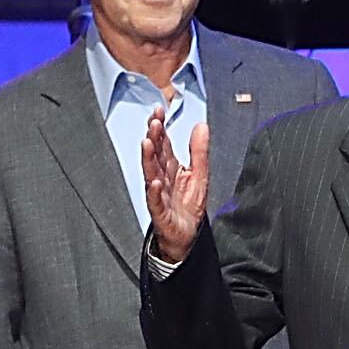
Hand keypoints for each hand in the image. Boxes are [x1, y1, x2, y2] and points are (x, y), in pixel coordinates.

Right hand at [140, 103, 210, 264]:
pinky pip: (156, 201)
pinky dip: (155, 192)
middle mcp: (162, 178)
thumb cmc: (187, 206)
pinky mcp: (160, 212)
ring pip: (151, 174)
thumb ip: (199, 151)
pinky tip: (155, 182)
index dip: (160, 128)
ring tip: (147, 143)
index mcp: (171, 168)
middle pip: (155, 155)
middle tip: (153, 122)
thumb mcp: (200, 175)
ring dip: (148, 159)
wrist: (185, 237)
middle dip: (153, 138)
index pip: (163, 144)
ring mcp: (159, 194)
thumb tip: (201, 125)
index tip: (158, 111)